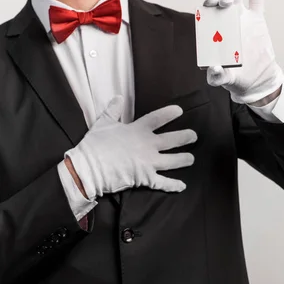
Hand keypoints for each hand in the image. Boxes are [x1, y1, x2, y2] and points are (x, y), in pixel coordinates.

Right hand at [64, 95, 196, 200]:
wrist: (89, 168)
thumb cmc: (95, 145)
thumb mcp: (103, 123)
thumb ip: (113, 110)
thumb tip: (118, 97)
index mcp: (137, 130)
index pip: (157, 118)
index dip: (169, 113)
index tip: (180, 111)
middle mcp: (147, 145)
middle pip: (171, 140)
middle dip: (185, 137)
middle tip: (194, 136)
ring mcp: (148, 162)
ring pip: (172, 161)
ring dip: (183, 159)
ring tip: (191, 159)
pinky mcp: (145, 178)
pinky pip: (163, 183)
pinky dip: (173, 185)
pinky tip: (182, 186)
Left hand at [204, 0, 283, 104]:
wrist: (257, 79)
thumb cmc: (236, 77)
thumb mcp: (224, 79)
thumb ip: (217, 76)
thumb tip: (214, 68)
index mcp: (213, 34)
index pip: (206, 17)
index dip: (205, 9)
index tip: (208, 7)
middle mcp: (224, 23)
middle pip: (218, 6)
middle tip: (222, 1)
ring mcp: (241, 20)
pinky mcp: (256, 20)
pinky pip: (256, 0)